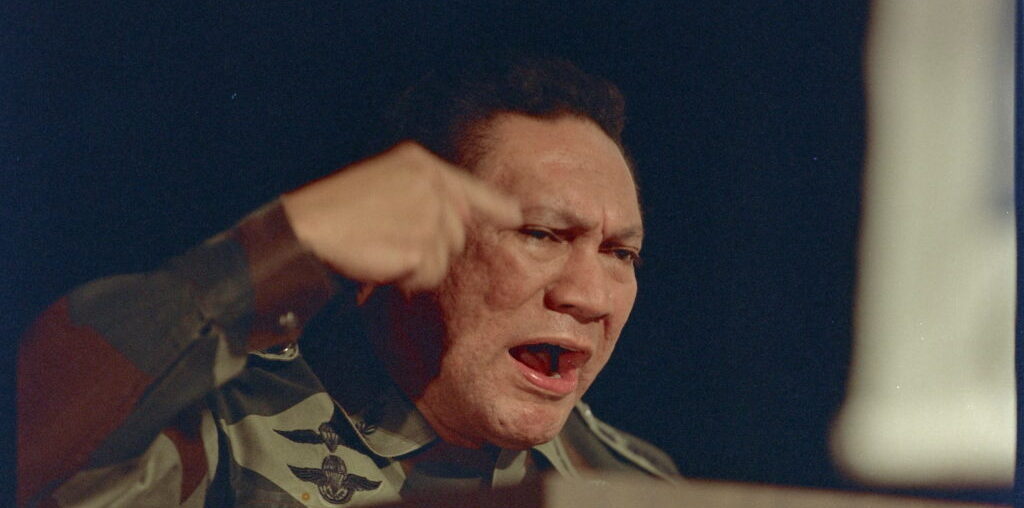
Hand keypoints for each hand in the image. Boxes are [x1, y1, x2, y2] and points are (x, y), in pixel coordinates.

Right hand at [281, 142, 520, 293]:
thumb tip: (463, 217)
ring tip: (382, 250)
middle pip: (458, 232)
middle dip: (431, 248)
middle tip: (389, 242)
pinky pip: (430, 276)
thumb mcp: (384, 186)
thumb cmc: (337, 212)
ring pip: (446, 258)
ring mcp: (428, 214)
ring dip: (418, 265)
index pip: (467, 186)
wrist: (307, 230)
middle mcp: (431, 184)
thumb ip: (425, 197)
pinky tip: (383, 263)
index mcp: (419, 163)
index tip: (515, 215)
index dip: (493, 204)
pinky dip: (408, 278)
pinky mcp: (421, 246)